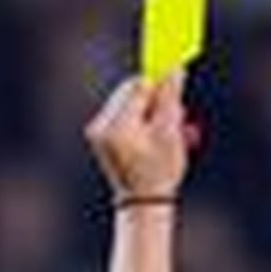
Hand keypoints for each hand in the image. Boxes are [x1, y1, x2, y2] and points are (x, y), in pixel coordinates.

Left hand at [85, 73, 190, 200]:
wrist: (142, 203)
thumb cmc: (159, 173)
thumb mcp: (170, 133)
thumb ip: (170, 97)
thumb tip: (173, 68)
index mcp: (118, 126)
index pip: (139, 85)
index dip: (159, 87)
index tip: (173, 95)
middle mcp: (102, 126)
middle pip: (130, 91)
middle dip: (152, 99)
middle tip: (170, 118)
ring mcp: (97, 131)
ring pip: (125, 101)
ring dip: (145, 109)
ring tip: (158, 132)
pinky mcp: (98, 136)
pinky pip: (119, 114)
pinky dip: (135, 119)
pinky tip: (146, 136)